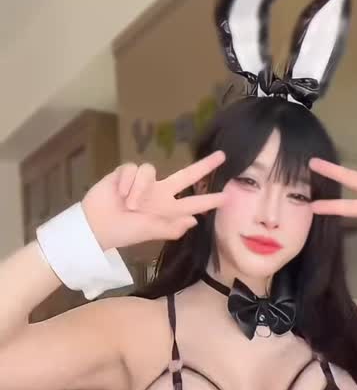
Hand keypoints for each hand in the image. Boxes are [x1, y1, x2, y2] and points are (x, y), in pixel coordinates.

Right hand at [82, 151, 226, 250]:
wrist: (96, 225)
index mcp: (167, 209)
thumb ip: (171, 227)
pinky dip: (125, 183)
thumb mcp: (149, 232)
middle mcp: (159, 192)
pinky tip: (118, 193)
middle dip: (203, 166)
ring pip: (150, 170)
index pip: (192, 203)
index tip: (227, 197)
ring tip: (128, 205)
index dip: (208, 200)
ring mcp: (143, 181)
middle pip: (186, 175)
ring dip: (138, 189)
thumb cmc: (123, 232)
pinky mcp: (126, 172)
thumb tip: (193, 221)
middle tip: (221, 157)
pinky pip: (132, 169)